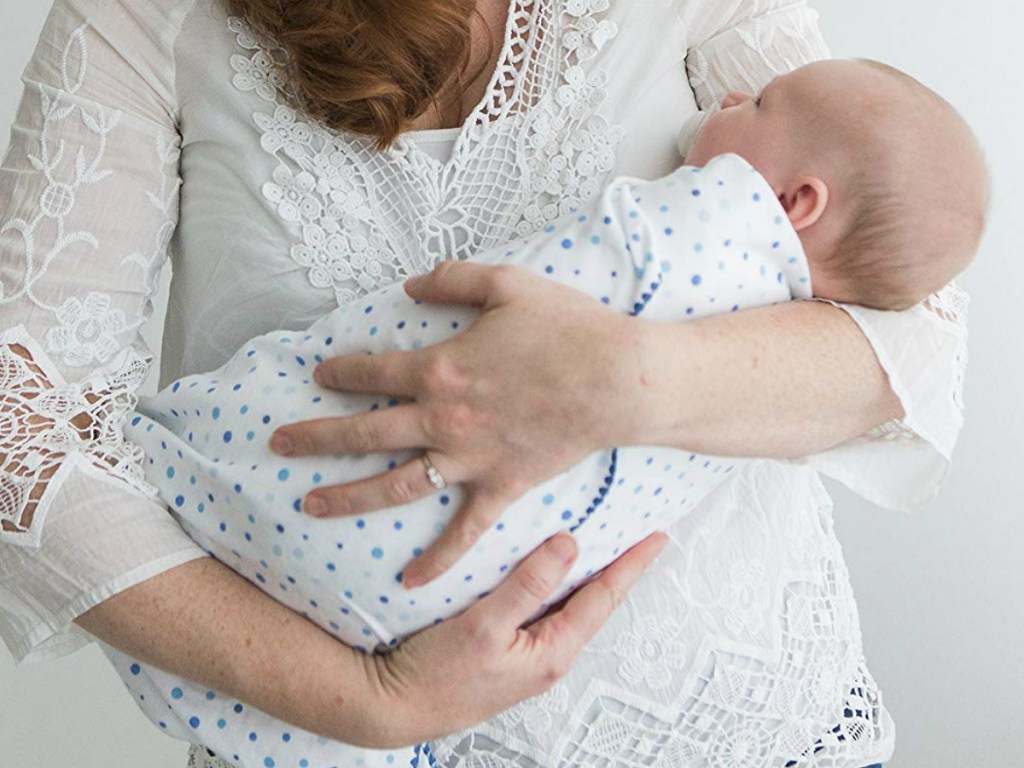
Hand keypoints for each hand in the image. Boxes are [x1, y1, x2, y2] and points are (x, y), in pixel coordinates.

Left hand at [270, 261, 645, 586]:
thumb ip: (452, 279)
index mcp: (440, 369)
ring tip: (310, 505)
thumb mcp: (508, 284)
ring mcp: (470, 459)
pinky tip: (409, 581)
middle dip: (315, 437)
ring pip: (396, 485)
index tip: (320, 374)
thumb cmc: (567, 328)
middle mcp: (443, 420)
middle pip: (364, 432)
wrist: (618, 380)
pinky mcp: (501, 486)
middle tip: (278, 443)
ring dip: (349, 497)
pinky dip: (438, 558)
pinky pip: (464, 530)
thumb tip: (408, 285)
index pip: (372, 372)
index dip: (340, 372)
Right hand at [358, 531, 668, 746]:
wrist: (393, 706)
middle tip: (638, 532)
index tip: (659, 535)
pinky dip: (552, 583)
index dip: (631, 564)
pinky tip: (547, 568)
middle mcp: (547, 654)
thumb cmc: (436, 674)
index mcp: (552, 651)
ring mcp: (527, 654)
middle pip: (592, 601)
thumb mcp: (484, 626)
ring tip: (603, 543)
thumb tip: (569, 545)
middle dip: (616, 567)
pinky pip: (541, 609)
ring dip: (585, 573)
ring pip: (566, 604)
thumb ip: (528, 585)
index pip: (604, 597)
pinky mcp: (505, 650)